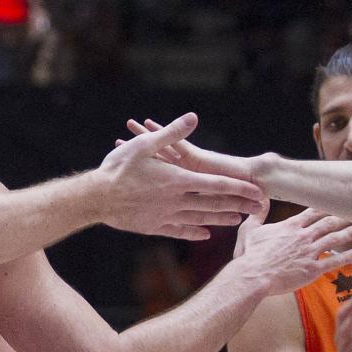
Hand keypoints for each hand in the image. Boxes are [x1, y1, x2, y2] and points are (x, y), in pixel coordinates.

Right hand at [97, 113, 263, 239]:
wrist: (96, 198)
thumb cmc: (118, 168)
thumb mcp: (145, 144)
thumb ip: (172, 133)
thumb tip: (193, 117)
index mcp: (177, 181)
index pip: (216, 186)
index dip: (238, 189)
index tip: (256, 192)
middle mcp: (175, 201)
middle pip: (212, 205)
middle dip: (236, 206)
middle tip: (256, 209)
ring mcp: (165, 216)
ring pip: (199, 220)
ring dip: (219, 220)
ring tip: (236, 221)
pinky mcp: (153, 226)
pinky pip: (179, 231)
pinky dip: (193, 232)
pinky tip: (204, 234)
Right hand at [232, 207, 351, 294]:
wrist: (254, 275)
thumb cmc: (250, 255)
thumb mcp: (250, 230)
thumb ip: (258, 214)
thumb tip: (261, 199)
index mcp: (291, 226)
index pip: (312, 212)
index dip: (325, 207)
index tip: (336, 202)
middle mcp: (303, 236)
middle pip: (328, 223)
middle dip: (342, 218)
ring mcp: (309, 252)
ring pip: (334, 239)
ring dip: (348, 233)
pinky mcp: (312, 269)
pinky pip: (333, 261)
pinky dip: (346, 257)